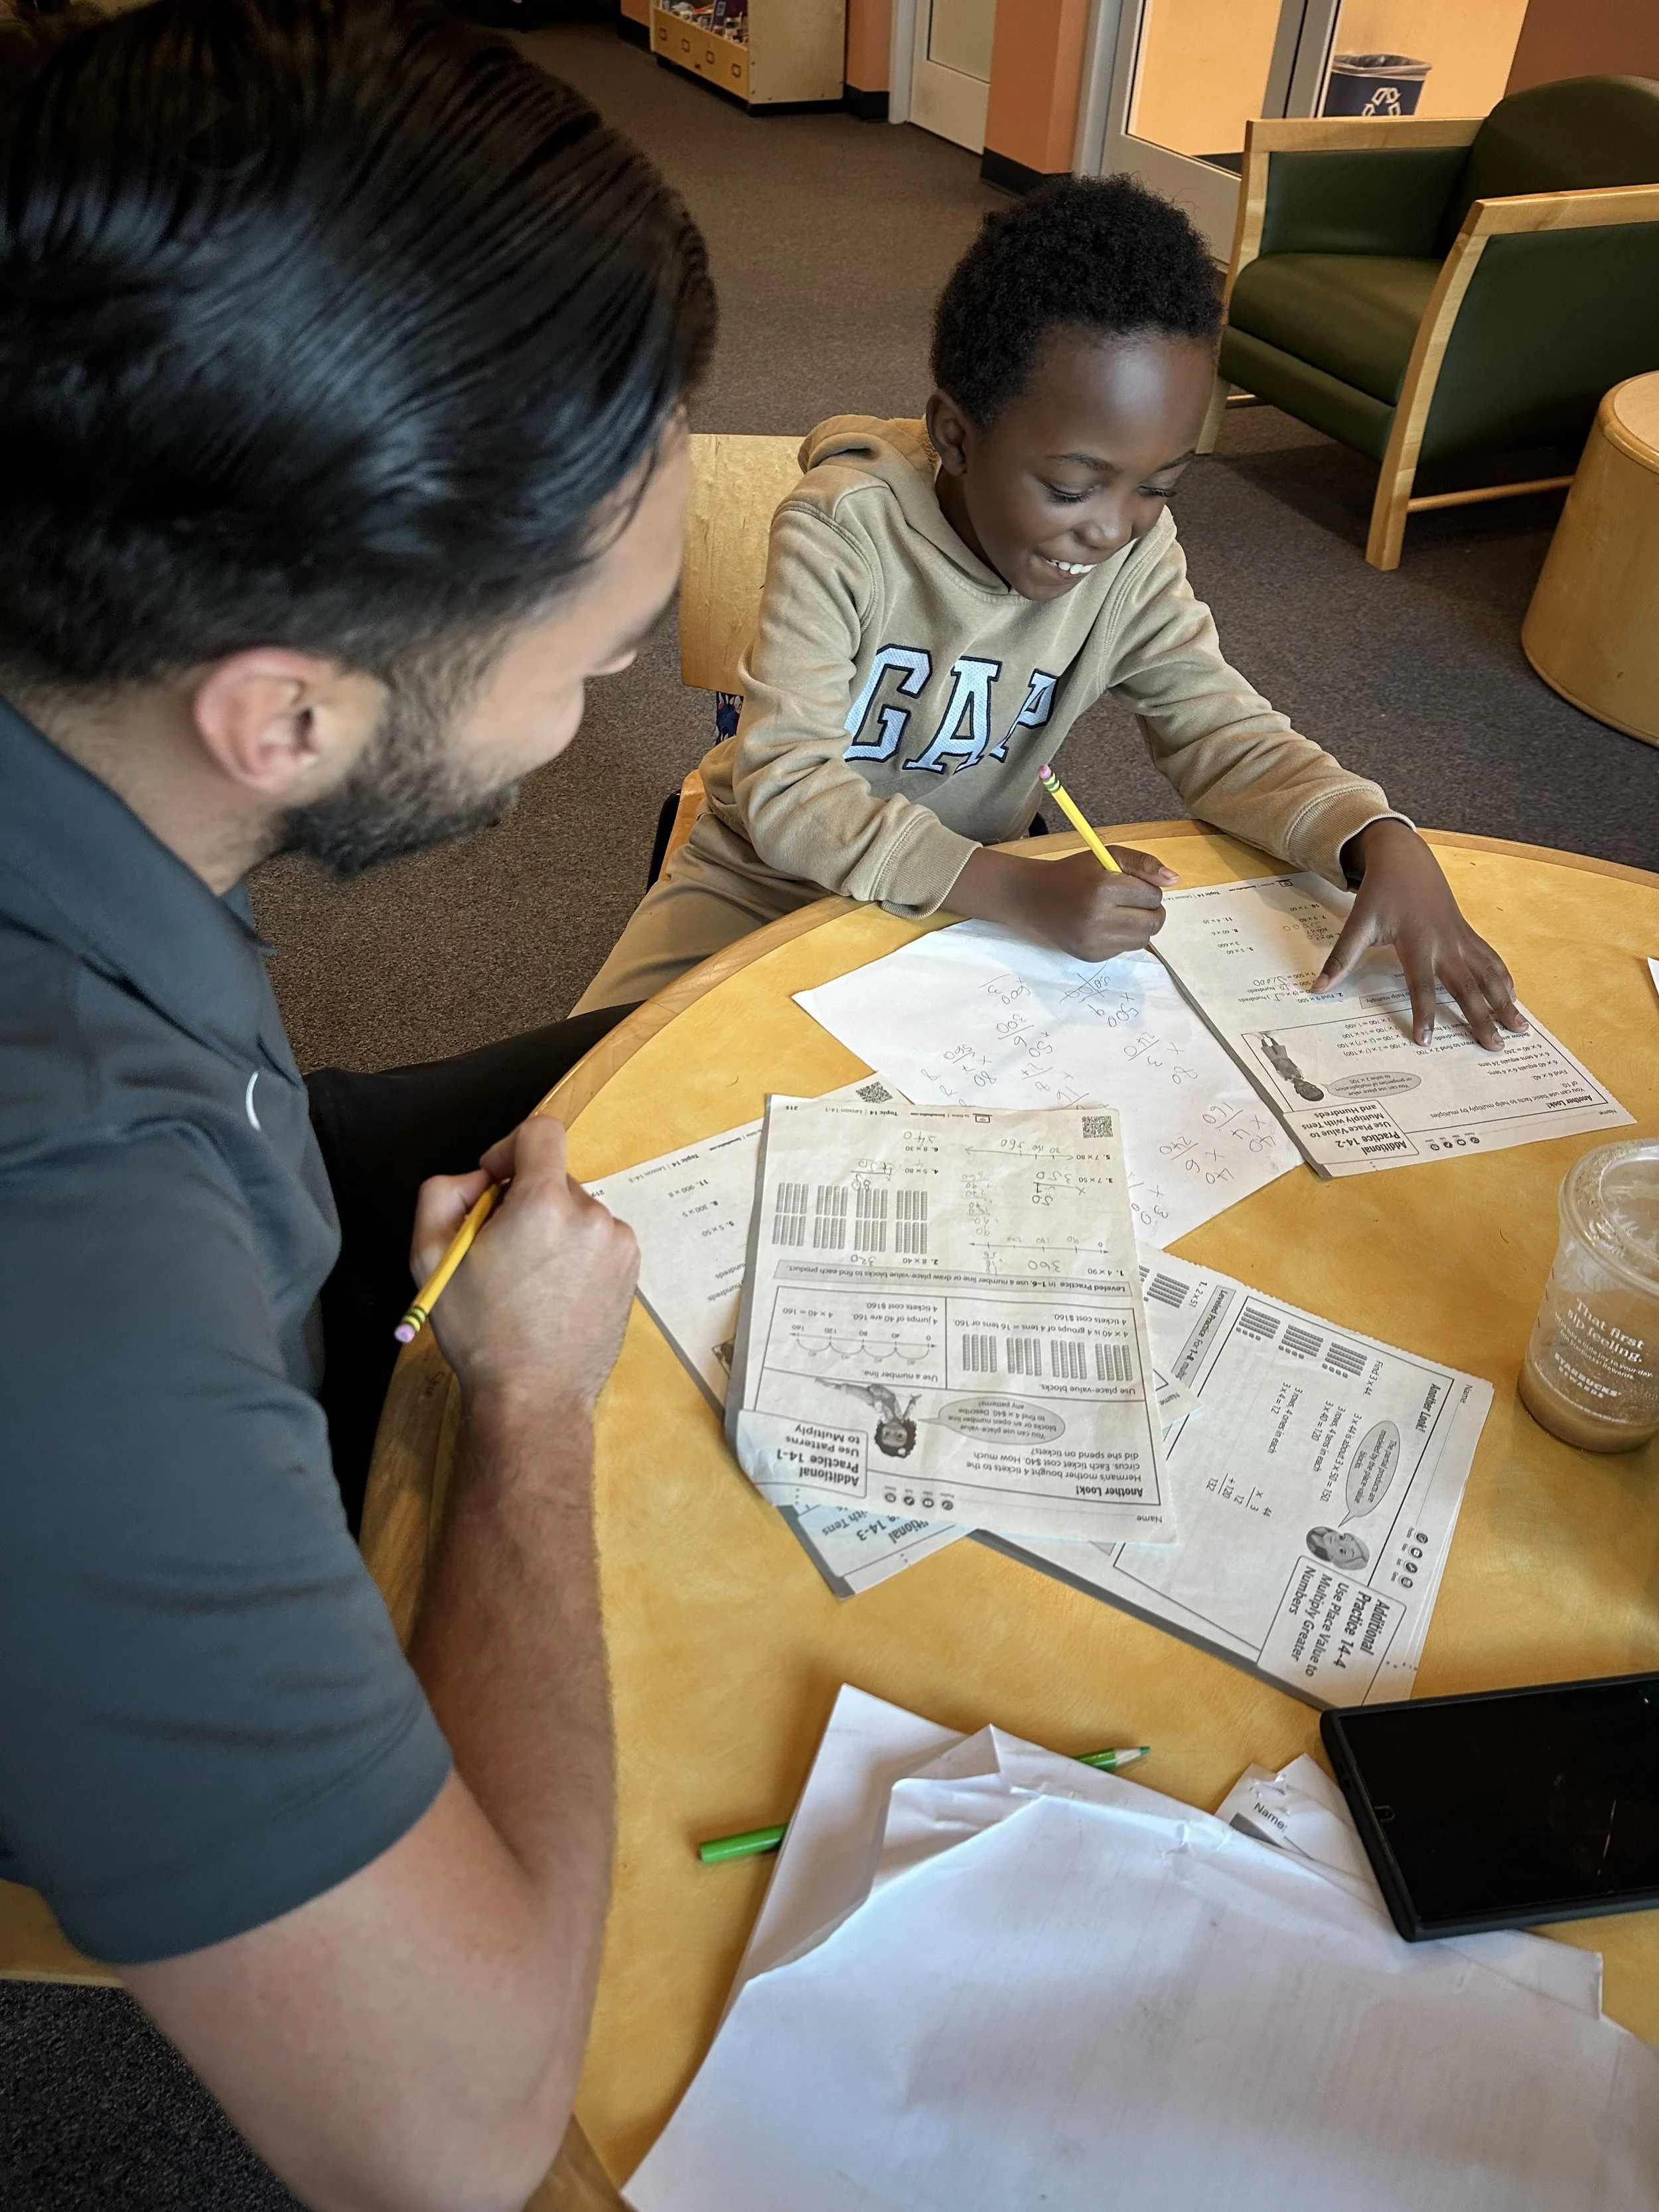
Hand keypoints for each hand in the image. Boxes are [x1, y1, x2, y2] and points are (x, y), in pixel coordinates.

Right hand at [409, 1115, 638, 1412]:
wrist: (532, 1396)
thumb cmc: (481, 1331)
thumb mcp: (431, 1255)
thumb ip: (444, 1192)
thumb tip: (478, 1178)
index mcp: (544, 1205)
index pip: (540, 1132)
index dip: (509, 1147)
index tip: (493, 1182)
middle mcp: (591, 1216)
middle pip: (554, 1177)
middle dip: (524, 1200)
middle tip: (500, 1249)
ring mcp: (618, 1243)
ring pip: (575, 1211)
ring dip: (551, 1228)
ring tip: (528, 1280)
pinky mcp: (631, 1268)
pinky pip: (596, 1238)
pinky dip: (574, 1252)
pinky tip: (554, 1292)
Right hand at [951, 845, 1177, 962]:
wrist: (1032, 898)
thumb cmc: (1073, 873)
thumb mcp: (1106, 857)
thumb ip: (1142, 863)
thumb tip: (1175, 880)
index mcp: (1104, 889)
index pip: (1153, 896)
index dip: (1147, 888)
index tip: (1130, 884)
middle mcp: (1099, 918)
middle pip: (1154, 921)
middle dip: (1150, 910)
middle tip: (1132, 901)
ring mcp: (1094, 941)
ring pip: (1143, 939)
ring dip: (1139, 925)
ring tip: (1119, 913)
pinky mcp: (1090, 956)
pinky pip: (1125, 950)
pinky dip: (1122, 937)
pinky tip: (1103, 926)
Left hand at [1315, 820, 1526, 1049]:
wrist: (1405, 858)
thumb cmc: (1380, 893)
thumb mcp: (1357, 924)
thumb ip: (1341, 959)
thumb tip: (1317, 989)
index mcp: (1417, 942)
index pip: (1421, 986)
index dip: (1423, 1013)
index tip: (1425, 1040)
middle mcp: (1445, 943)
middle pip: (1466, 986)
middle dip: (1481, 1017)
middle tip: (1494, 1046)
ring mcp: (1460, 938)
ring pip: (1487, 974)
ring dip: (1505, 1001)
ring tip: (1520, 1028)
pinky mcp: (1468, 933)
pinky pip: (1490, 959)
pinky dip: (1504, 978)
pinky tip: (1514, 997)